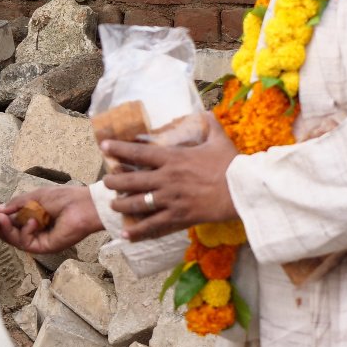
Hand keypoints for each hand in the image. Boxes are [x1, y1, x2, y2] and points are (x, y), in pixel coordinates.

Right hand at [0, 185, 102, 254]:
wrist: (84, 205)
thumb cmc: (65, 198)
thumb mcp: (35, 196)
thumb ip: (17, 204)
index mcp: (35, 218)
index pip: (14, 223)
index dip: (2, 219)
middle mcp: (37, 231)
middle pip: (12, 234)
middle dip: (2, 226)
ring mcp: (41, 240)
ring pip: (16, 241)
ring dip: (8, 230)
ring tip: (4, 219)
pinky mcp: (46, 247)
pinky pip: (27, 243)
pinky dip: (25, 232)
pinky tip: (32, 221)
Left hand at [100, 112, 238, 241]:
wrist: (242, 191)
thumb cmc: (231, 164)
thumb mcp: (219, 140)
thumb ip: (210, 125)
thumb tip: (207, 111)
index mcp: (173, 158)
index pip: (139, 152)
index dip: (119, 148)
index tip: (103, 146)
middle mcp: (167, 178)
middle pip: (132, 180)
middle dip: (115, 181)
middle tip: (106, 181)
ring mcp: (171, 199)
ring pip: (138, 203)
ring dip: (122, 204)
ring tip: (113, 205)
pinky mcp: (179, 217)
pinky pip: (153, 226)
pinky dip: (138, 231)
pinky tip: (125, 234)